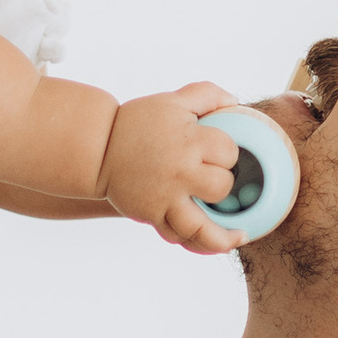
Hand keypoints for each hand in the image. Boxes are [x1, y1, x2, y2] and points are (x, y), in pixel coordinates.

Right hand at [99, 83, 242, 253]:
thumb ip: (207, 94)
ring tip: (239, 235)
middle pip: (222, 187)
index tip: (220, 152)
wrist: (98, 148)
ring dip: (223, 235)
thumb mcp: (173, 100)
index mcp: (188, 141)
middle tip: (217, 179)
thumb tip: (235, 102)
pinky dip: (195, 242)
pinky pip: (177, 236)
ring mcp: (164, 198)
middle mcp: (179, 172)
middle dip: (225, 183)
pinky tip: (211, 243)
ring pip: (202, 227)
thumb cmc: (137, 123)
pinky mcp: (151, 215)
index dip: (229, 152)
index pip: (229, 152)